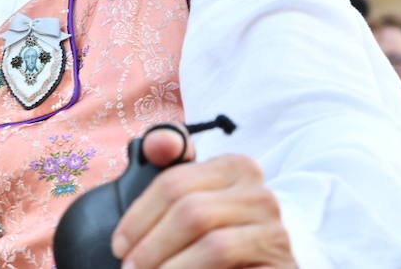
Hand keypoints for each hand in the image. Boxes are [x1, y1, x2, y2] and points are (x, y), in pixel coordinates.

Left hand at [111, 125, 294, 268]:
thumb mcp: (194, 196)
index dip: (138, 217)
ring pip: (214, 245)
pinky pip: (232, 267)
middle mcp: (261, 194)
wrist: (264, 266)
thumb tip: (156, 143)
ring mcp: (275, 232)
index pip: (174, 184)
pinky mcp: (280, 265)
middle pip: (191, 213)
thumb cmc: (220, 232)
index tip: (119, 246)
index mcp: (236, 167)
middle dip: (151, 247)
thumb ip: (171, 169)